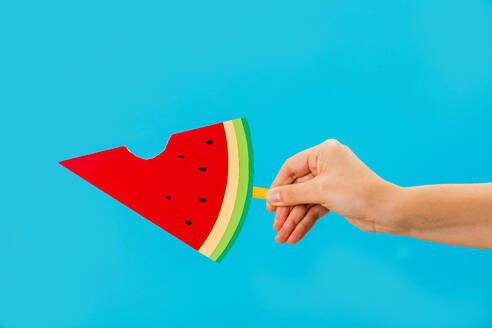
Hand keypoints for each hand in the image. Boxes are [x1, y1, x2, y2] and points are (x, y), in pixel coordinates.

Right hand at [266, 139, 402, 243]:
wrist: (387, 211)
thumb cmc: (357, 193)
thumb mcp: (320, 191)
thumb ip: (292, 194)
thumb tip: (270, 197)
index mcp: (323, 153)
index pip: (291, 168)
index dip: (278, 187)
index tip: (269, 206)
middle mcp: (325, 165)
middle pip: (296, 188)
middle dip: (287, 211)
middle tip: (276, 228)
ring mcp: (330, 182)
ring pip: (305, 202)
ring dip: (294, 220)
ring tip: (282, 238)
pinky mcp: (334, 197)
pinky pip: (314, 209)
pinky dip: (305, 222)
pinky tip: (295, 236)